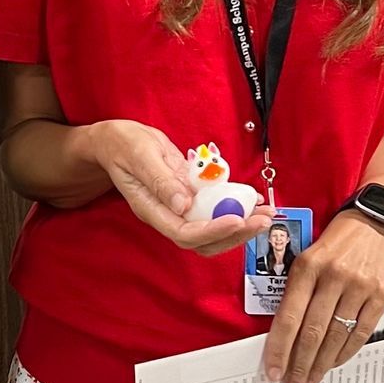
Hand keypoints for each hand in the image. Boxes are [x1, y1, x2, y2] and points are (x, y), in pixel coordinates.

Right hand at [89, 120, 268, 256]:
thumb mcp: (140, 155)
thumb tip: (183, 205)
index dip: (213, 230)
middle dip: (236, 233)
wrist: (117, 142)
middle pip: (203, 241)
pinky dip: (236, 206)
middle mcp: (167, 214)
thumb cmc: (123, 145)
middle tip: (262, 220)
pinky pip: (214, 210)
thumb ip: (161, 180)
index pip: (184, 233)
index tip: (237, 219)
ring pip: (212, 229)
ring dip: (242, 224)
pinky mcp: (189, 198)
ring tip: (265, 212)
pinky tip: (252, 198)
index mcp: (151, 209)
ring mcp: (178, 208)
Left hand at [261, 210, 383, 382]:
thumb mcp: (307, 257)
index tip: (272, 373)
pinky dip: (345, 352)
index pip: (288, 317)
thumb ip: (297, 292)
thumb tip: (283, 337)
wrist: (374, 220)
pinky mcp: (380, 295)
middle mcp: (332, 277)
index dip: (279, 349)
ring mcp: (359, 286)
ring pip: (336, 336)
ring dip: (321, 365)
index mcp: (307, 267)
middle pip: (312, 332)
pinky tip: (333, 364)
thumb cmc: (334, 243)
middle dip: (299, 366)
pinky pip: (360, 332)